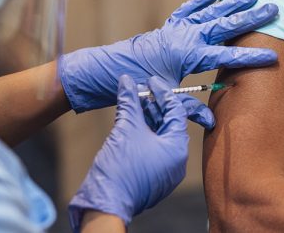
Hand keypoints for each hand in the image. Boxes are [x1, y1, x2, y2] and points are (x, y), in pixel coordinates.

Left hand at [58, 0, 277, 127]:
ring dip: (232, 4)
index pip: (226, 58)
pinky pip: (190, 8)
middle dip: (251, 19)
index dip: (251, 59)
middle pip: (224, 26)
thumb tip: (211, 120)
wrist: (111, 70)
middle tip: (274, 9)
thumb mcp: (165, 98)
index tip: (274, 57)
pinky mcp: (170, 25)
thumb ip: (188, 109)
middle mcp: (186, 37)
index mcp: (188, 56)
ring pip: (211, 13)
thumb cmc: (138, 86)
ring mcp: (178, 28)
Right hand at [68, 75, 190, 228]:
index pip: (176, 111)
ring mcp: (165, 170)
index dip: (163, 92)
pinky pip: (152, 148)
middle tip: (140, 89)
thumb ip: (130, 101)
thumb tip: (127, 81)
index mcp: (177, 148)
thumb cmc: (120, 167)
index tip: (151, 80)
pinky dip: (144, 133)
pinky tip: (130, 121)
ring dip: (147, 118)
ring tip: (133, 102)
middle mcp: (176, 160)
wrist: (106, 202)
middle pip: (169, 123)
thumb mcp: (126, 127)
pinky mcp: (153, 175)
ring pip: (160, 136)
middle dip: (154, 105)